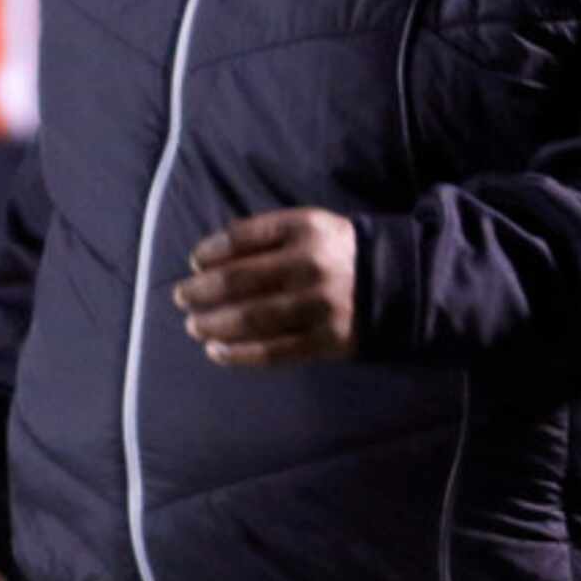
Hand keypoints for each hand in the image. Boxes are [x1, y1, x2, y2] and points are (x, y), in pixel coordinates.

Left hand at [175, 209, 357, 369]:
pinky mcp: (326, 341)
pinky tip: (217, 351)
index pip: (243, 237)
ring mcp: (319, 306)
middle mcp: (310, 265)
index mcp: (305, 229)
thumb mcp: (310, 227)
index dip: (210, 250)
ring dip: (214, 324)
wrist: (399, 284)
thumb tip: (208, 256)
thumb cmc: (337, 253)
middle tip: (181, 298)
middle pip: (240, 280)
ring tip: (194, 326)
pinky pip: (273, 351)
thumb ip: (265, 235)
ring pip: (252, 319)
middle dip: (202, 291)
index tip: (194, 261)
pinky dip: (239, 354)